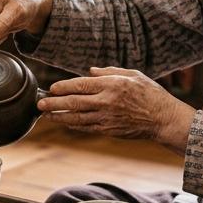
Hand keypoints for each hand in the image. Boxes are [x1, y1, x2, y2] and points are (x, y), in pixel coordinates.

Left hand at [39, 67, 195, 150]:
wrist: (163, 119)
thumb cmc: (150, 93)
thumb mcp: (132, 74)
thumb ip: (109, 72)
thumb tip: (90, 71)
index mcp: (112, 85)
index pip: (81, 85)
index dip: (64, 87)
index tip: (52, 88)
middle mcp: (106, 102)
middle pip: (74, 102)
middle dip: (54, 103)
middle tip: (39, 103)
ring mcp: (107, 118)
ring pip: (77, 118)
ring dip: (59, 116)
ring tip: (46, 114)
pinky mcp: (108, 130)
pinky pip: (86, 128)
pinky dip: (73, 125)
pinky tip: (63, 122)